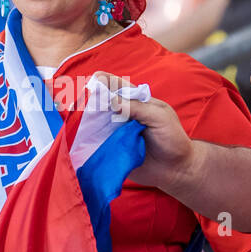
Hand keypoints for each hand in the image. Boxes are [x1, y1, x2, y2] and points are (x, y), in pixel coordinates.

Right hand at [89, 71, 195, 190]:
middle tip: (77, 103)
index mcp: (136, 101)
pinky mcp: (112, 148)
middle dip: (88, 100)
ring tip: (75, 118)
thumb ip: (138, 108)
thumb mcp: (160, 118)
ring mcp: (115, 131)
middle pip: (100, 102)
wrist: (174, 170)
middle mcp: (122, 114)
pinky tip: (79, 137)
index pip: (116, 85)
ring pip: (95, 121)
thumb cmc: (172, 139)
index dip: (102, 81)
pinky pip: (96, 142)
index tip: (91, 83)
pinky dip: (87, 139)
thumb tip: (112, 100)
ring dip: (84, 119)